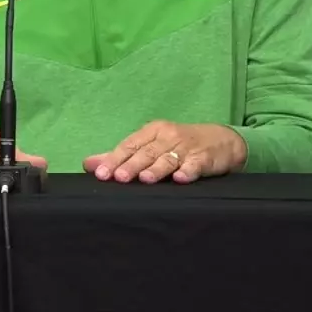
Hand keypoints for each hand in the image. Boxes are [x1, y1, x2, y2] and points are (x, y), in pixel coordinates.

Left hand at [82, 121, 246, 183]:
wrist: (223, 141)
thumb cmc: (180, 144)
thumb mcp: (151, 144)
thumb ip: (120, 156)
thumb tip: (89, 164)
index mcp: (152, 132)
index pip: (129, 145)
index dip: (114, 160)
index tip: (100, 174)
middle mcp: (167, 137)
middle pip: (146, 152)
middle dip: (131, 165)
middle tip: (119, 178)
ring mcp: (187, 147)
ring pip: (168, 158)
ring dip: (156, 169)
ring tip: (145, 179)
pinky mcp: (204, 158)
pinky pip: (195, 164)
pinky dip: (188, 170)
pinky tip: (181, 178)